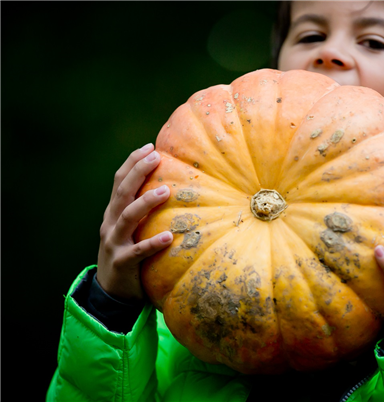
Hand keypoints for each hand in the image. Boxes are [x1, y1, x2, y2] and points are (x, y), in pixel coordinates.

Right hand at [96, 143, 172, 300]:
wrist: (110, 292)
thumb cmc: (128, 254)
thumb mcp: (131, 229)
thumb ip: (142, 210)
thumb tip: (171, 185)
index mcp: (113, 212)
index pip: (119, 181)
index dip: (133, 163)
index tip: (150, 147)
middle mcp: (111, 223)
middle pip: (122, 192)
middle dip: (138, 172)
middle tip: (156, 156)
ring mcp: (114, 242)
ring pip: (127, 217)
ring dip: (146, 202)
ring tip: (166, 191)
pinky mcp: (122, 263)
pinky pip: (138, 252)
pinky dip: (152, 243)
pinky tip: (169, 237)